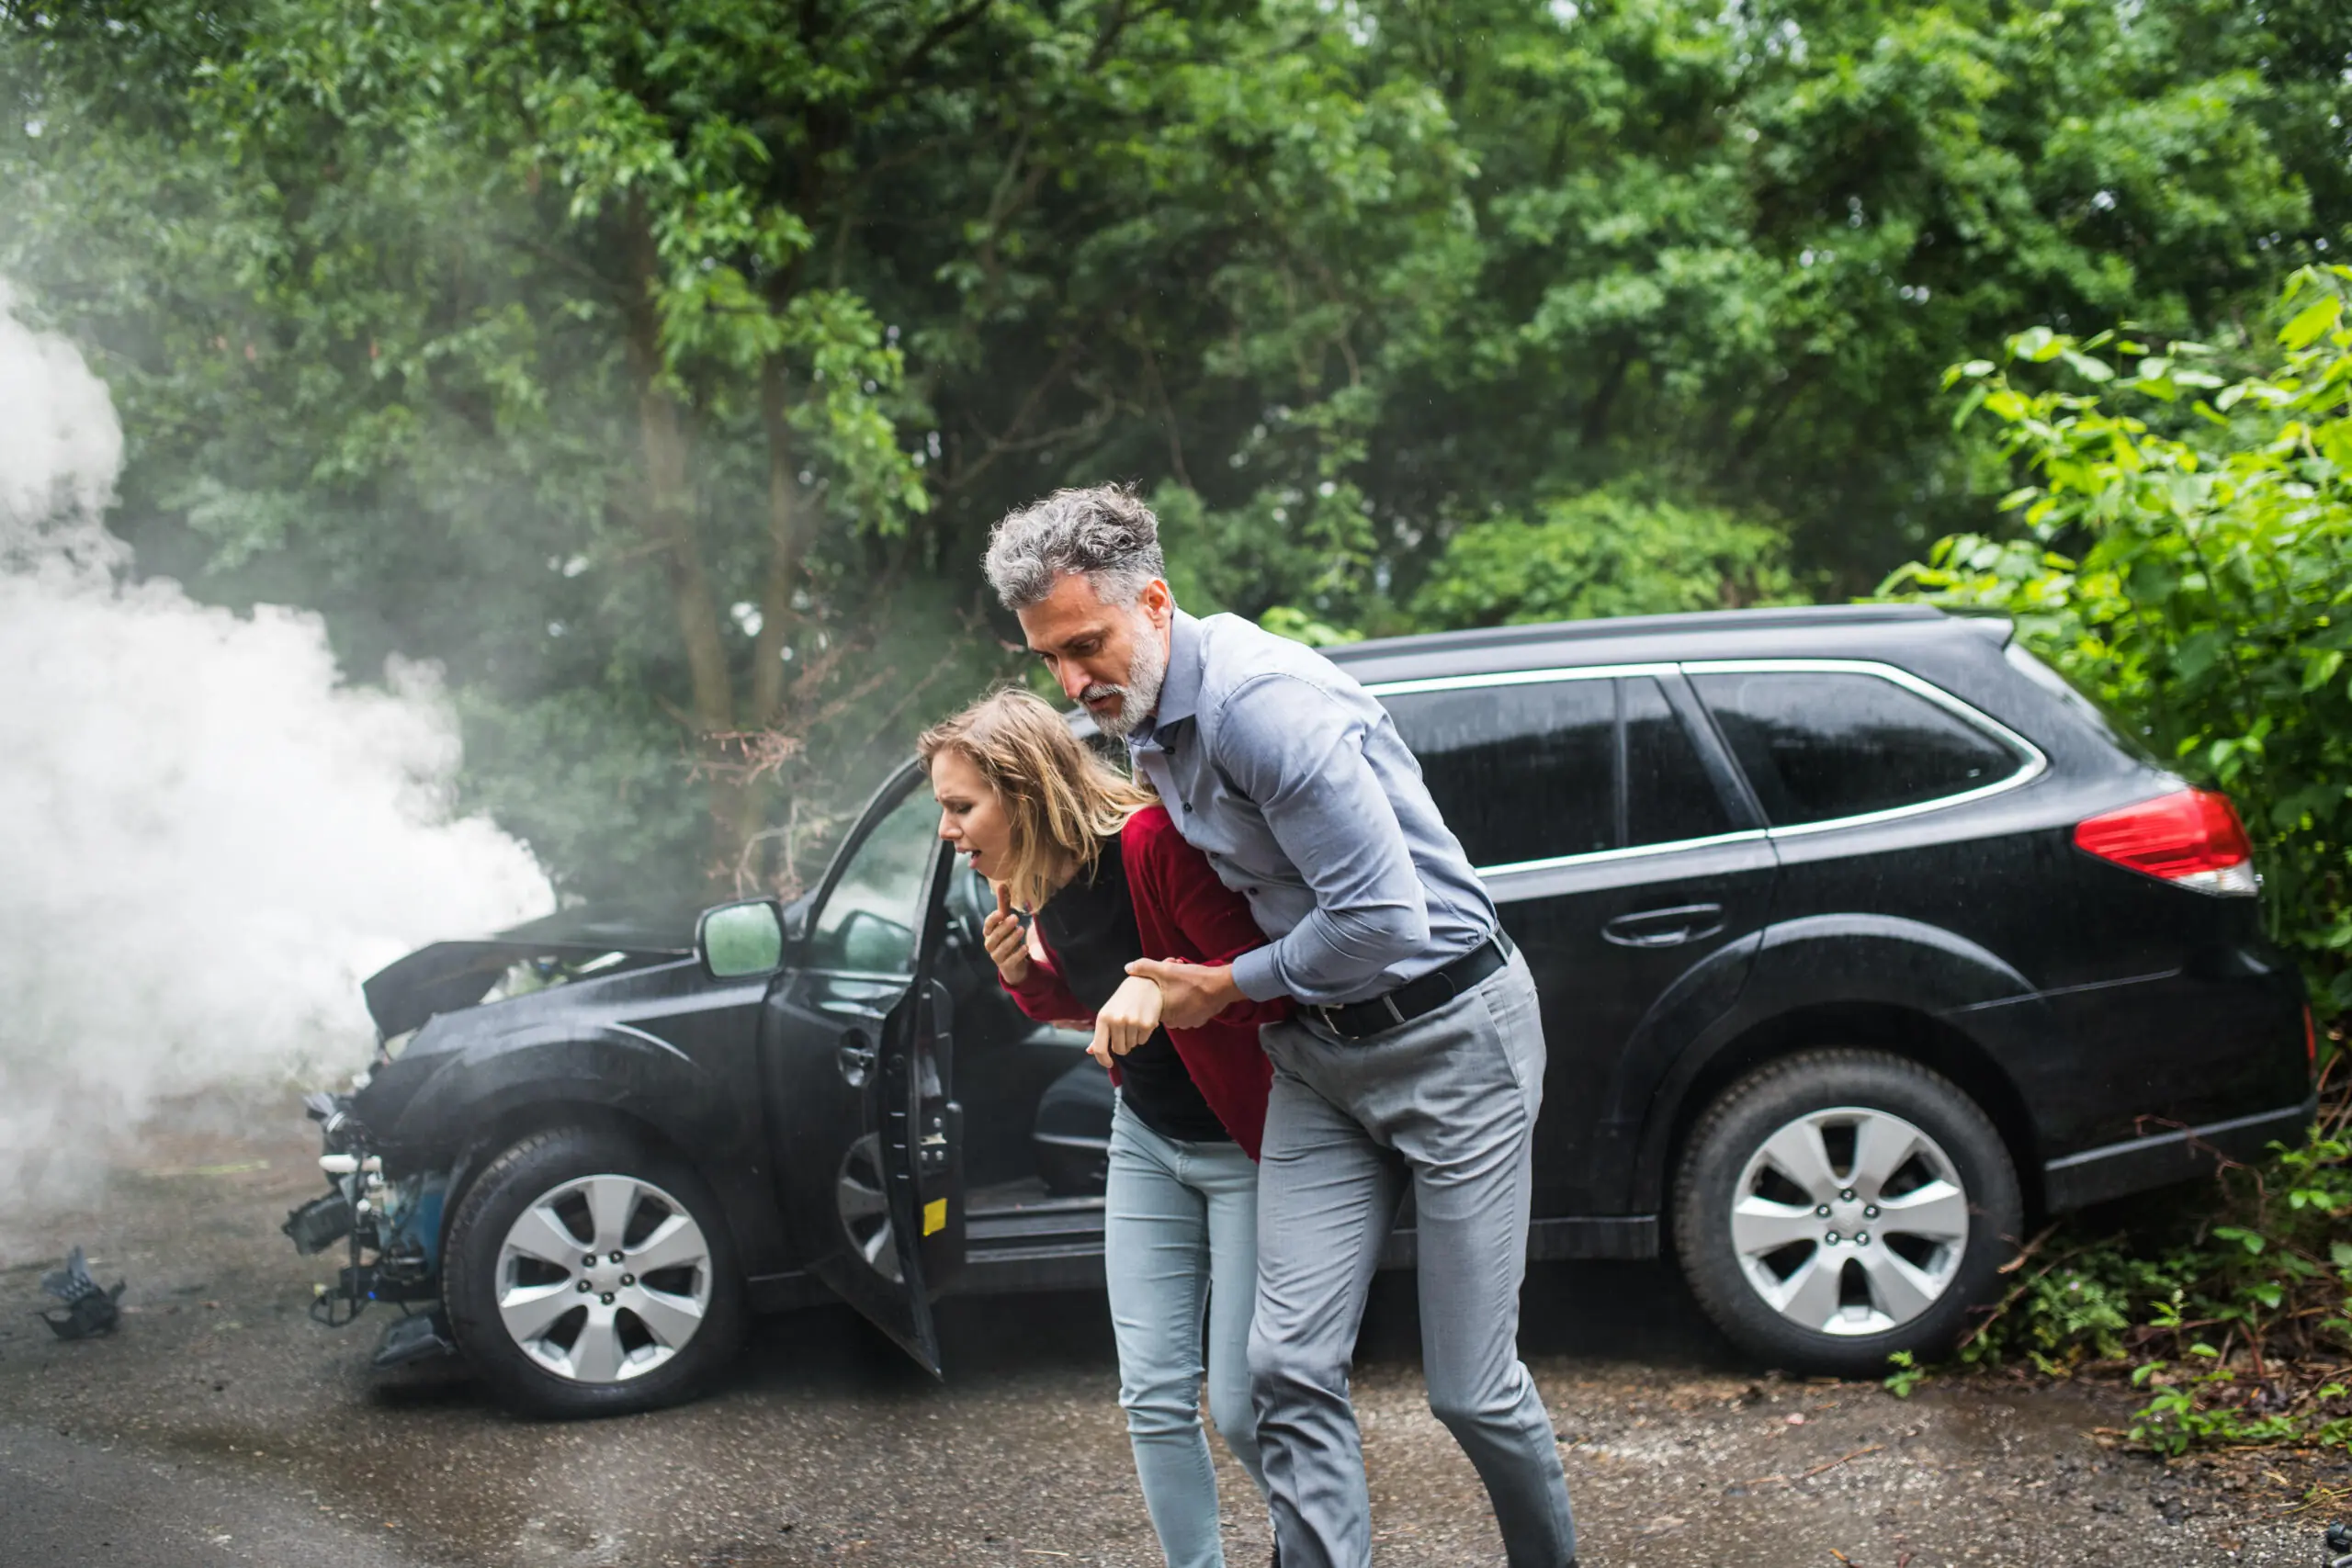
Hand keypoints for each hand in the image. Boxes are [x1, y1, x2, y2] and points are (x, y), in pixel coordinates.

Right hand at [981, 882, 1030, 985]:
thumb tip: (1002, 884)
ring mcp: (998, 957)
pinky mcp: (1007, 967)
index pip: (987, 925)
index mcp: (989, 933)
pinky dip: (1017, 954)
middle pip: (994, 937)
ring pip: (1002, 949)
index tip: (1001, 913)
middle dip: (1004, 927)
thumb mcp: (1006, 921)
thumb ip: (1003, 904)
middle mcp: (991, 945)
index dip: (993, 919)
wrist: (1014, 964)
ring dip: (1011, 939)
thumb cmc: (1007, 938)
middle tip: (1015, 918)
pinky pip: (1011, 961)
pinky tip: (1025, 947)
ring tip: (1021, 930)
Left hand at [1092, 974, 1162, 1060]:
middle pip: (1119, 1050)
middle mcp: (1116, 1020)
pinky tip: (1142, 1021)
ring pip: (1132, 1046)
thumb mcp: (1107, 1013)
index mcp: (1103, 1018)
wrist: (1145, 983)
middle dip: (1122, 1045)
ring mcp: (1132, 1022)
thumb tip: (1090, 1051)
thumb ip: (1099, 1034)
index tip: (1109, 1063)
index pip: (1099, 1048)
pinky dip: (1142, 1036)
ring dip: (1133, 1039)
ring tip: (1134, 1022)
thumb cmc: (1123, 1000)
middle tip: (1125, 1031)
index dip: (1103, 1060)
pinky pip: (1143, 1041)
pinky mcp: (1146, 1024)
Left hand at [1124, 958, 1244, 1029]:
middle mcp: (1176, 1022)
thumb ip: (1144, 967)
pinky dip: (1190, 1004)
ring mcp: (1190, 1023)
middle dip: (1168, 997)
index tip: (1161, 985)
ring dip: (1179, 1001)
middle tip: (1173, 982)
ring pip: (1178, 1012)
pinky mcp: (1201, 1020)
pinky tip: (1194, 992)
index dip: (1155, 995)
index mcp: (1164, 1013)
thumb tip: (1128, 967)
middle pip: (1165, 1009)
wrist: (1221, 986)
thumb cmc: (1192, 979)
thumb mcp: (1165, 970)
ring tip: (1184, 986)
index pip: (1152, 1009)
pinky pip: (1190, 1013)